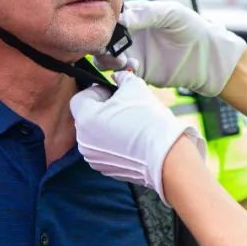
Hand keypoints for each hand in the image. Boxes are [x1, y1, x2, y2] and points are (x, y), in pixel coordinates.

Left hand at [71, 70, 204, 204]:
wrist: (165, 155)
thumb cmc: (148, 119)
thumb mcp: (135, 87)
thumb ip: (122, 78)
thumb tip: (118, 77)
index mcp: (85, 118)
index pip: (81, 97)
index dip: (98, 91)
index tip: (115, 93)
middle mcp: (83, 141)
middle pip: (87, 117)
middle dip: (103, 109)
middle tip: (124, 106)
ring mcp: (93, 157)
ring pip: (95, 134)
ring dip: (107, 126)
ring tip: (130, 124)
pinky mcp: (105, 169)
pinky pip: (104, 150)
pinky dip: (114, 143)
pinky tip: (133, 140)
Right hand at [98, 0, 246, 95]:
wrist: (208, 56)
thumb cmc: (192, 27)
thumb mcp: (171, 13)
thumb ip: (146, 13)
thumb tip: (121, 18)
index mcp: (136, 15)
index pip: (111, 16)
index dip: (105, 21)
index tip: (106, 27)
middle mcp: (130, 33)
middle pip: (103, 37)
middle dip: (102, 42)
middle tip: (109, 46)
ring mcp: (132, 52)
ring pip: (106, 56)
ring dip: (107, 58)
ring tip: (121, 58)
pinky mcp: (138, 71)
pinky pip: (120, 72)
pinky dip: (120, 70)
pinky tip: (133, 66)